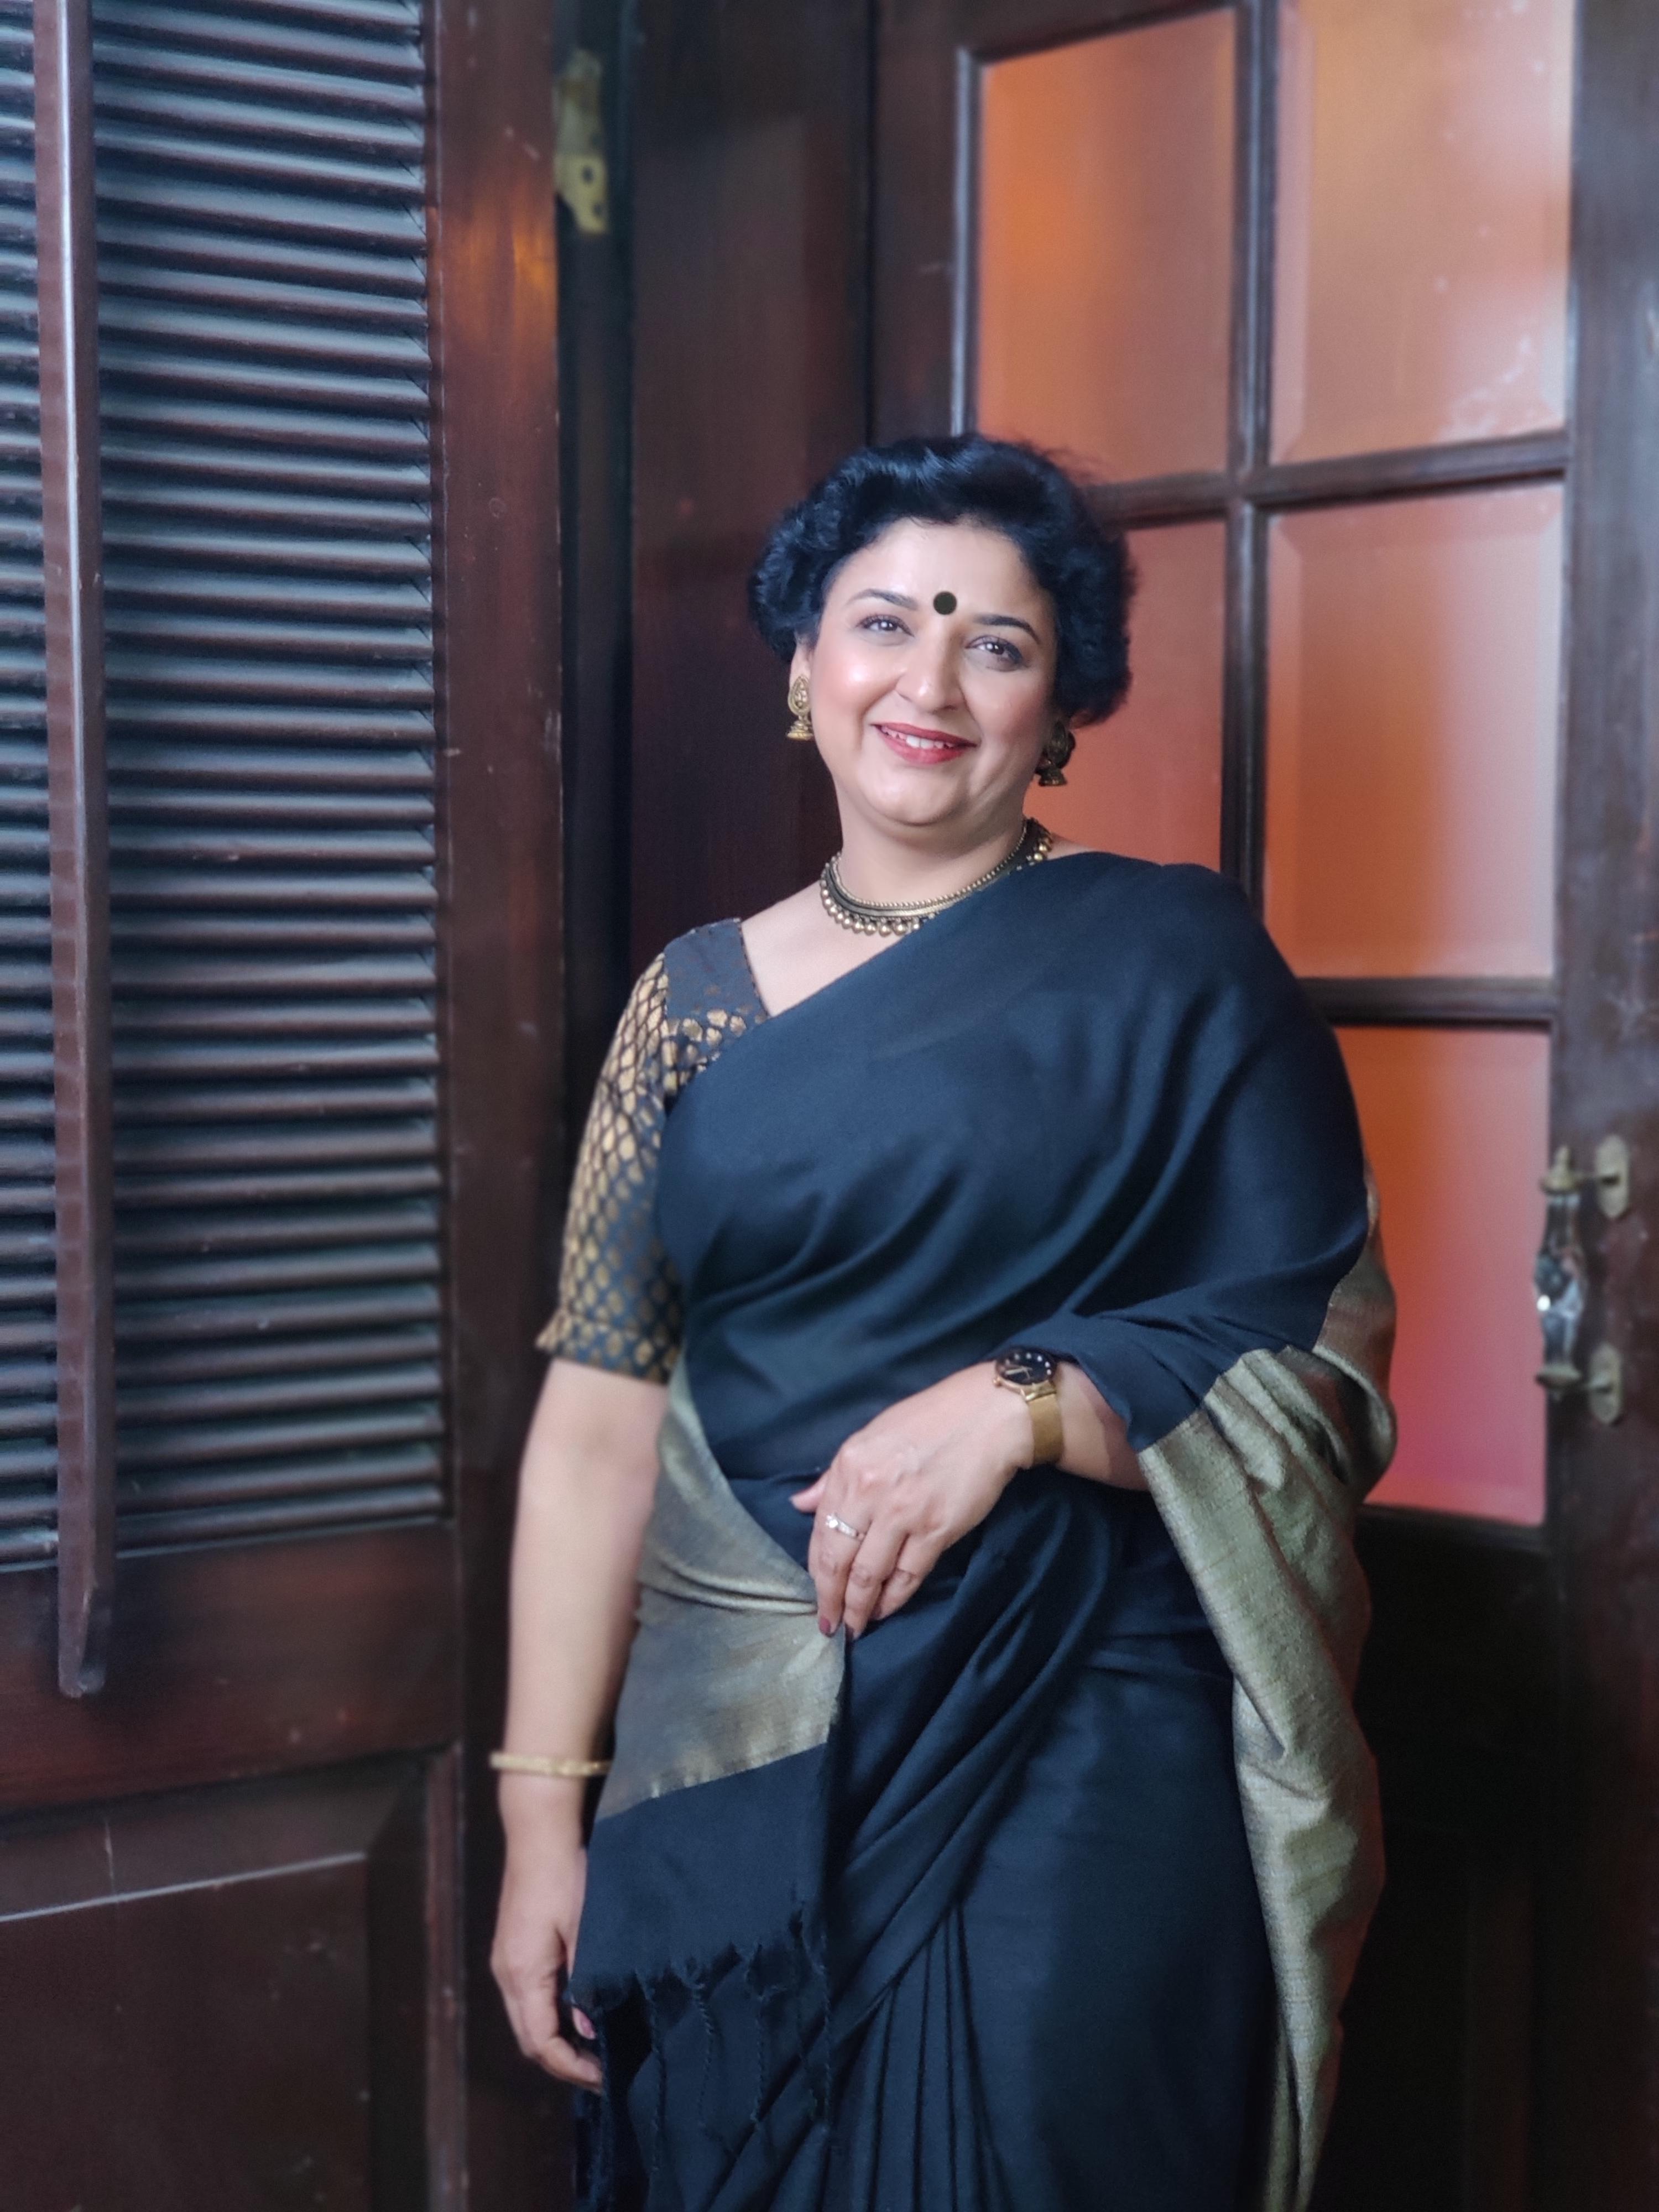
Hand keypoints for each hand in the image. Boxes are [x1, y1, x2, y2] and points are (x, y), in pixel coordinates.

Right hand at [491, 1784, 601, 2088]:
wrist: (538, 1833)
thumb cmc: (565, 1876)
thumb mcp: (584, 1929)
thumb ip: (585, 1982)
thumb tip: (589, 2030)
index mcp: (523, 1974)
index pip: (540, 2042)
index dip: (569, 2066)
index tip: (602, 2076)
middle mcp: (506, 1973)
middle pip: (528, 2038)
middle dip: (561, 2061)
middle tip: (600, 2070)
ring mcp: (505, 1961)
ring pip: (525, 2020)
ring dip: (553, 2041)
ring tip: (591, 2048)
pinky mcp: (512, 1949)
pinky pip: (526, 2000)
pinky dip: (547, 2017)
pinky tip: (573, 2013)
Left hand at [790, 1363, 1029, 1638]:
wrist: (988, 1416)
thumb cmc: (929, 1420)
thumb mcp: (871, 1436)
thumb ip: (834, 1476)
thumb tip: (800, 1505)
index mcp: (849, 1466)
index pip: (820, 1531)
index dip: (816, 1569)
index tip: (816, 1592)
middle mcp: (869, 1492)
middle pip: (839, 1559)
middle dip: (830, 1599)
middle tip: (829, 1625)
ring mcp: (903, 1513)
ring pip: (869, 1574)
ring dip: (859, 1607)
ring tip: (854, 1626)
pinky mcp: (937, 1530)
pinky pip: (908, 1575)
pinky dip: (894, 1598)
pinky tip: (885, 1610)